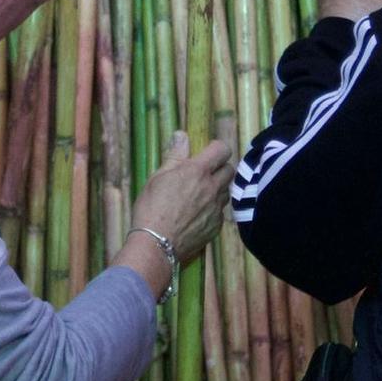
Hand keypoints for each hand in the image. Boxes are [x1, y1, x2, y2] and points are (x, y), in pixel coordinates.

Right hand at [127, 134, 233, 263]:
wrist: (156, 245)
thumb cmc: (151, 208)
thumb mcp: (158, 177)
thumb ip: (174, 156)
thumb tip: (182, 135)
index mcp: (198, 171)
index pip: (222, 149)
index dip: (216, 148)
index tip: (207, 153)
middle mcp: (212, 188)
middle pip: (229, 170)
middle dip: (219, 168)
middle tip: (203, 174)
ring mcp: (217, 208)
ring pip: (226, 191)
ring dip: (217, 189)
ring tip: (199, 195)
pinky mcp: (216, 226)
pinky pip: (220, 212)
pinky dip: (212, 209)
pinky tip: (197, 215)